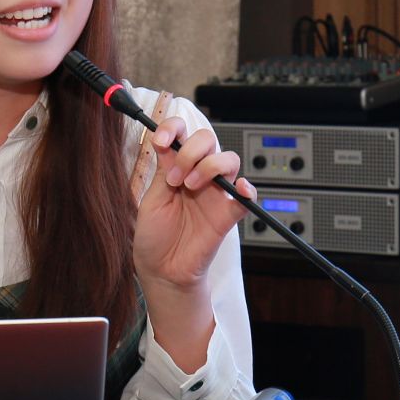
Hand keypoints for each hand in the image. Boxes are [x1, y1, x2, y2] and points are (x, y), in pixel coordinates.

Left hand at [132, 118, 252, 369]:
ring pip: (228, 159)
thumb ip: (162, 171)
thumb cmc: (154, 237)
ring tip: (189, 187)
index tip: (162, 140)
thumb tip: (168, 143)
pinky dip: (248, 189)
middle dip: (190, 151)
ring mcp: (215, 193)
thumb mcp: (151, 200)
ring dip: (209, 165)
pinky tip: (240, 189)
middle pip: (208, 140)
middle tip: (175, 177)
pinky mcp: (228, 214)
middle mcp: (197, 175)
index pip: (182, 134)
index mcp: (176, 168)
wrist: (162, 271)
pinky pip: (247, 197)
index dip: (174, 128)